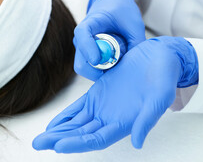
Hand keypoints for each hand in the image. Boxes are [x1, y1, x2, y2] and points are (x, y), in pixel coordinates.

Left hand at [33, 36, 198, 152]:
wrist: (159, 57)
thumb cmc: (164, 77)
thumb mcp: (160, 96)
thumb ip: (147, 119)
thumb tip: (137, 142)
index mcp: (125, 123)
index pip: (97, 138)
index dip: (78, 143)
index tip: (58, 145)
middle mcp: (111, 118)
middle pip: (82, 134)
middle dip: (60, 140)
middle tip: (38, 143)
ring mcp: (104, 106)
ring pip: (77, 123)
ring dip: (59, 131)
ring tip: (41, 138)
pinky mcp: (99, 93)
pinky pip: (78, 108)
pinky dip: (66, 116)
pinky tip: (53, 123)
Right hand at [73, 0, 144, 80]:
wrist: (112, 2)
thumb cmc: (121, 9)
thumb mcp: (133, 24)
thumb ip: (137, 43)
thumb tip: (138, 65)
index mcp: (91, 22)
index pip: (82, 34)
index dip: (88, 48)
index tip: (97, 59)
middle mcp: (82, 38)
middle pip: (81, 62)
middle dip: (98, 71)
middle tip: (117, 67)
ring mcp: (83, 48)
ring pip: (86, 69)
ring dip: (102, 72)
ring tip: (118, 63)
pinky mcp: (87, 55)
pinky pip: (91, 69)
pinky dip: (102, 72)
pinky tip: (115, 63)